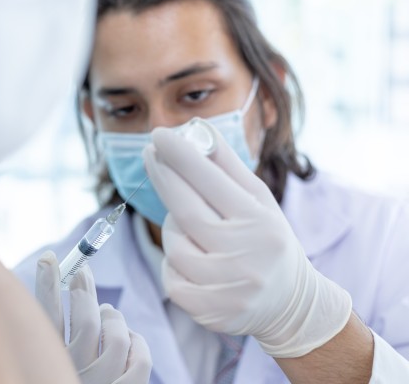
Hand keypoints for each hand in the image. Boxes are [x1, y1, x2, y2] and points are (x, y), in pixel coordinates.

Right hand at [36, 251, 151, 382]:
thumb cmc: (71, 373)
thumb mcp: (56, 357)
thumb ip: (63, 331)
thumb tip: (79, 285)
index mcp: (49, 363)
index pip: (46, 320)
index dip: (47, 286)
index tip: (49, 257)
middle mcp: (74, 374)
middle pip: (85, 323)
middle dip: (85, 291)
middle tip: (83, 272)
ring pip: (117, 337)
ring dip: (114, 318)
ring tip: (107, 313)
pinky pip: (140, 359)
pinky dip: (137, 342)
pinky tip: (129, 338)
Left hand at [143, 125, 351, 357]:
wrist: (290, 304)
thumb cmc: (268, 240)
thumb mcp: (259, 201)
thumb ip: (227, 166)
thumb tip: (197, 128)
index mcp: (260, 222)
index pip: (211, 183)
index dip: (181, 157)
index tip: (159, 134)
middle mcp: (246, 256)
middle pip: (186, 211)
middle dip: (163, 178)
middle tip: (150, 154)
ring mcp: (227, 288)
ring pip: (175, 247)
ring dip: (174, 230)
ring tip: (192, 227)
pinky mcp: (210, 312)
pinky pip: (171, 279)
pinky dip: (174, 264)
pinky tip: (192, 259)